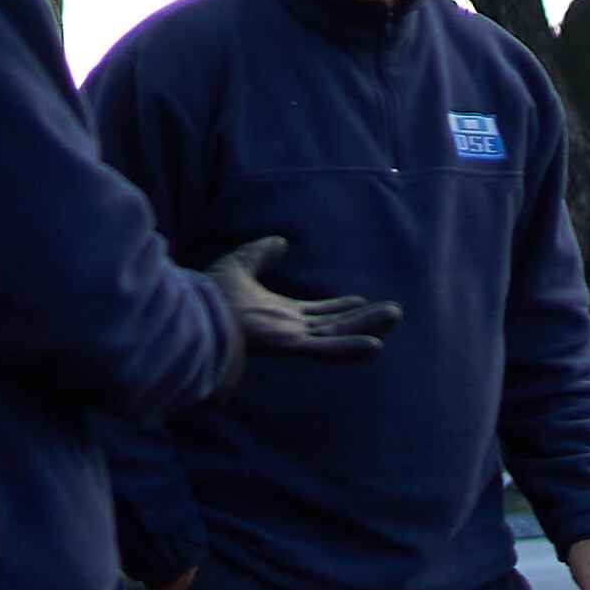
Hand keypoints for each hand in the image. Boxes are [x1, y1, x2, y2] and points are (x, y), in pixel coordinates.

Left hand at [208, 235, 396, 358]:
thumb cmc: (210, 295)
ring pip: (338, 335)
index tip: (363, 300)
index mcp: (281, 315)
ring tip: (394, 316)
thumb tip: (281, 241)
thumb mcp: (240, 264)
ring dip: (368, 327)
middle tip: (394, 312)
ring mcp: (292, 339)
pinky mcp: (290, 346)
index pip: (319, 313)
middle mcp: (291, 330)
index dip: (342, 307)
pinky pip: (325, 349)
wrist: (194, 312)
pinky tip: (375, 345)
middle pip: (337, 326)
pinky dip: (350, 349)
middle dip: (366, 319)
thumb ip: (260, 252)